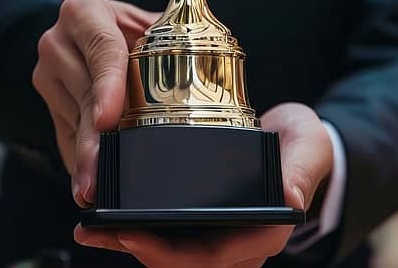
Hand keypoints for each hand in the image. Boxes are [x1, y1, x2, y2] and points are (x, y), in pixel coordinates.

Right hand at [32, 0, 158, 205]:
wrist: (93, 33)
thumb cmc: (133, 29)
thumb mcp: (150, 24)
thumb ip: (175, 36)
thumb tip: (214, 65)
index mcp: (84, 12)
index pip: (101, 48)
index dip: (108, 86)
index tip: (109, 118)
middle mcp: (58, 41)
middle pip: (85, 93)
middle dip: (94, 137)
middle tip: (99, 173)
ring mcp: (47, 74)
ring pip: (73, 120)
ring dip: (86, 155)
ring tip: (94, 186)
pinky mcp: (48, 102)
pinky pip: (64, 135)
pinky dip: (79, 160)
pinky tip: (87, 183)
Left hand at [75, 103, 333, 266]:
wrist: (296, 141)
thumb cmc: (304, 146)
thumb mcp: (308, 147)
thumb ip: (301, 170)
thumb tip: (291, 201)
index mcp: (261, 235)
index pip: (212, 257)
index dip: (168, 253)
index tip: (131, 233)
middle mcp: (237, 245)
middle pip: (179, 262)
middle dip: (135, 249)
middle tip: (95, 231)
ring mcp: (218, 237)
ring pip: (168, 254)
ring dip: (127, 244)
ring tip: (89, 227)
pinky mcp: (201, 225)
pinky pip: (166, 237)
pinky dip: (135, 230)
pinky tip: (105, 219)